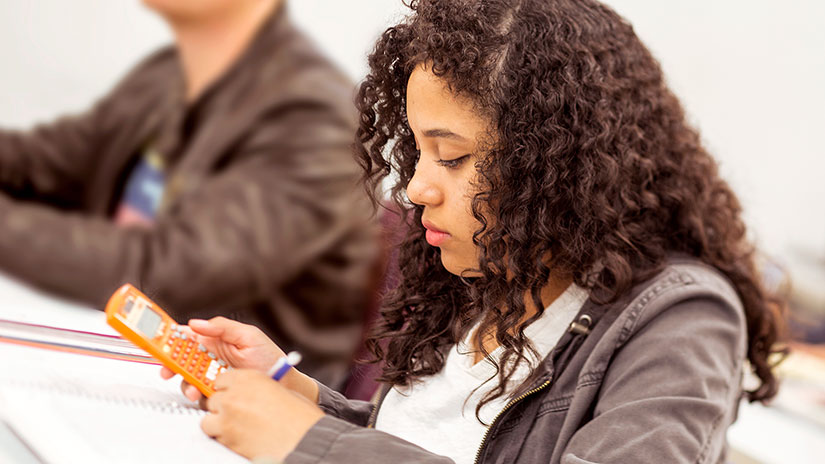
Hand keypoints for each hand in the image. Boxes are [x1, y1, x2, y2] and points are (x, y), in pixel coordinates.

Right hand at [160, 317, 282, 401]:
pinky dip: (196, 394)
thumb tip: (196, 323)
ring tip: (193, 388)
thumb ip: (222, 327)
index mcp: (215, 339)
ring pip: (187, 378)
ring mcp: (211, 374)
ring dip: (184, 382)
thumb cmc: (269, 357)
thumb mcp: (248, 336)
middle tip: (168, 370)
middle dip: (171, 364)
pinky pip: (198, 392)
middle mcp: (210, 357)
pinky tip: (202, 393)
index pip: (187, 336)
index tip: (159, 342)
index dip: (171, 339)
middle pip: (181, 359)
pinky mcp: (215, 390)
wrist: (282, 382)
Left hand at [202, 369, 323, 460]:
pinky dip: (221, 436)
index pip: (222, 379)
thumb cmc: (298, 417)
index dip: (227, 389)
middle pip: (214, 397)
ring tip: (235, 427)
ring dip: (219, 421)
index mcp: (249, 378)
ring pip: (209, 416)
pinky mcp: (225, 435)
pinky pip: (212, 433)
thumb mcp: (278, 390)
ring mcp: (227, 414)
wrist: (302, 439)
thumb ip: (257, 388)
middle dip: (222, 406)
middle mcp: (235, 393)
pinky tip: (236, 437)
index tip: (231, 394)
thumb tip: (248, 393)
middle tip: (235, 413)